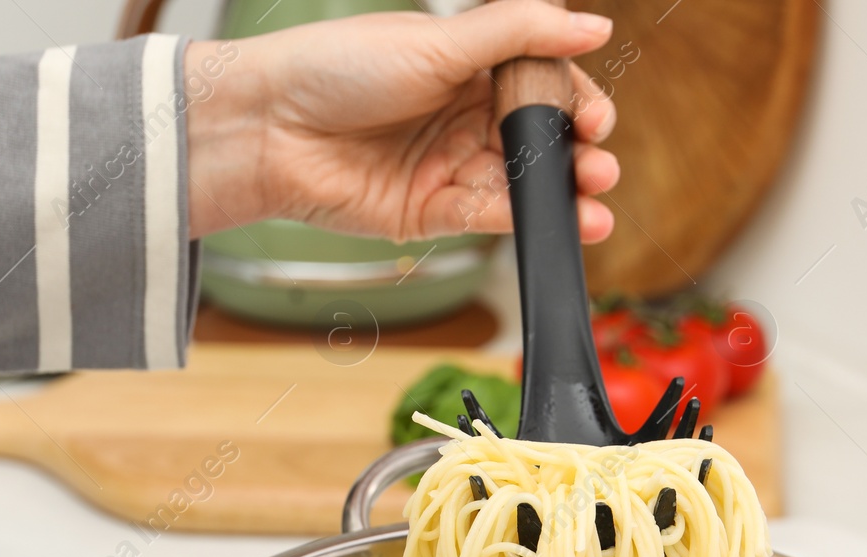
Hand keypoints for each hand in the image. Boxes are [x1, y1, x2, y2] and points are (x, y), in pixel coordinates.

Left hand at [183, 1, 620, 242]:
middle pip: (541, 135)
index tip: (593, 114)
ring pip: (524, 180)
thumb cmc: (337, 68)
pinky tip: (568, 219)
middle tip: (597, 158)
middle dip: (578, 149)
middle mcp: (464, 114)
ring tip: (596, 190)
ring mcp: (451, 163)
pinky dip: (532, 219)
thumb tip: (593, 27)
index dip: (574, 99)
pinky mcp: (434, 210)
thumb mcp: (438, 40)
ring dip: (567, 189)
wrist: (270, 128)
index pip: (542, 82)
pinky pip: (494, 215)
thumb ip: (519, 34)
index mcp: (469, 64)